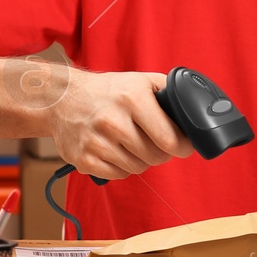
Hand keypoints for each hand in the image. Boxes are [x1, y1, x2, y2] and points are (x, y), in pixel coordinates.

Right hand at [47, 69, 194, 178]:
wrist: (62, 98)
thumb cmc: (108, 91)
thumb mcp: (141, 81)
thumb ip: (169, 94)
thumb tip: (194, 112)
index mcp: (132, 99)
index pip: (169, 139)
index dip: (183, 147)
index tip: (186, 146)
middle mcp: (113, 121)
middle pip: (156, 156)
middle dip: (162, 152)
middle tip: (156, 142)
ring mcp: (96, 142)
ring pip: (139, 167)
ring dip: (142, 159)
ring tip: (132, 142)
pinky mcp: (84, 160)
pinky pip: (119, 175)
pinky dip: (123, 166)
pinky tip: (117, 150)